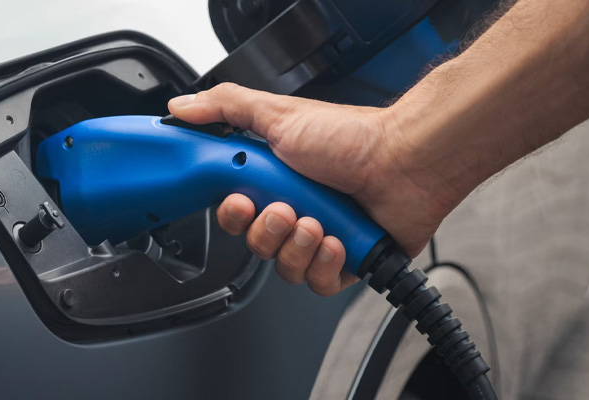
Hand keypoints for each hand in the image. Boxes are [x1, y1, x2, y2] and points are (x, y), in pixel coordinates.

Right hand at [168, 83, 452, 295]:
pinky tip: (337, 240)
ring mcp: (320, 239)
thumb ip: (226, 108)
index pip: (234, 211)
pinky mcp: (345, 262)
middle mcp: (295, 210)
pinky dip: (325, 264)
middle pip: (256, 244)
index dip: (232, 214)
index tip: (241, 200)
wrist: (406, 161)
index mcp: (275, 180)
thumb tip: (183, 107)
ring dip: (297, 246)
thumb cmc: (352, 137)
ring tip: (317, 223)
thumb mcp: (279, 115)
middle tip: (284, 210)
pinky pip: (318, 283)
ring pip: (284, 267)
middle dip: (266, 231)